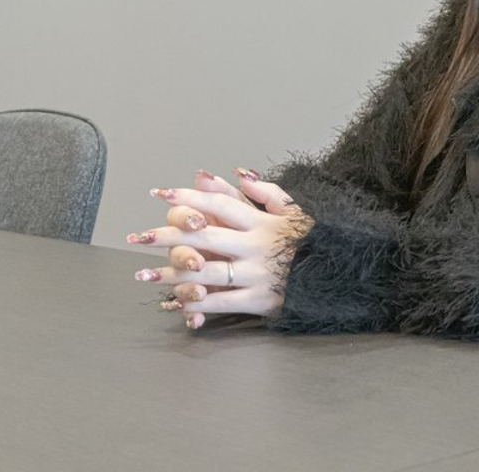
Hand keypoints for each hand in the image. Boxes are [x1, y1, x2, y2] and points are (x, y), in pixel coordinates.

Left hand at [130, 169, 311, 328]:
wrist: (341, 274)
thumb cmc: (313, 241)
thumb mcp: (296, 210)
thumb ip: (266, 192)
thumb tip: (238, 174)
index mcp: (262, 221)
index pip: (220, 204)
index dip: (189, 197)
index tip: (160, 194)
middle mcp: (256, 246)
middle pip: (205, 235)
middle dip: (168, 236)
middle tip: (138, 237)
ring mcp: (257, 274)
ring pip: (206, 272)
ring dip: (171, 274)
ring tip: (143, 274)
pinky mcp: (260, 300)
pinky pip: (222, 303)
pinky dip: (197, 303)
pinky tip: (174, 303)